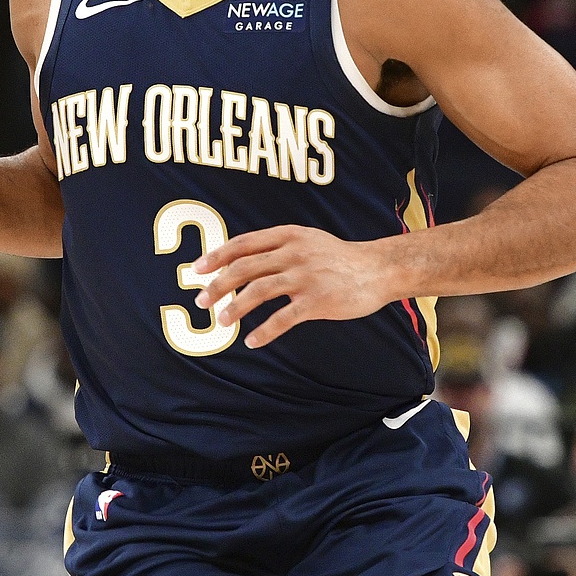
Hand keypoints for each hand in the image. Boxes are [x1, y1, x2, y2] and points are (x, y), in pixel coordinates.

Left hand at [194, 225, 399, 348]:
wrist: (378, 269)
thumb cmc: (338, 257)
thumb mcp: (307, 240)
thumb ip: (278, 247)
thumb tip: (241, 260)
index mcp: (288, 236)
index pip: (243, 243)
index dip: (217, 256)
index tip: (197, 270)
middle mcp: (293, 253)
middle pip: (245, 267)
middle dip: (218, 285)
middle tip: (201, 300)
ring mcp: (305, 277)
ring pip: (259, 290)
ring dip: (236, 307)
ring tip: (222, 322)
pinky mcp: (317, 300)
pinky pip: (283, 317)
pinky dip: (265, 330)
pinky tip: (253, 340)